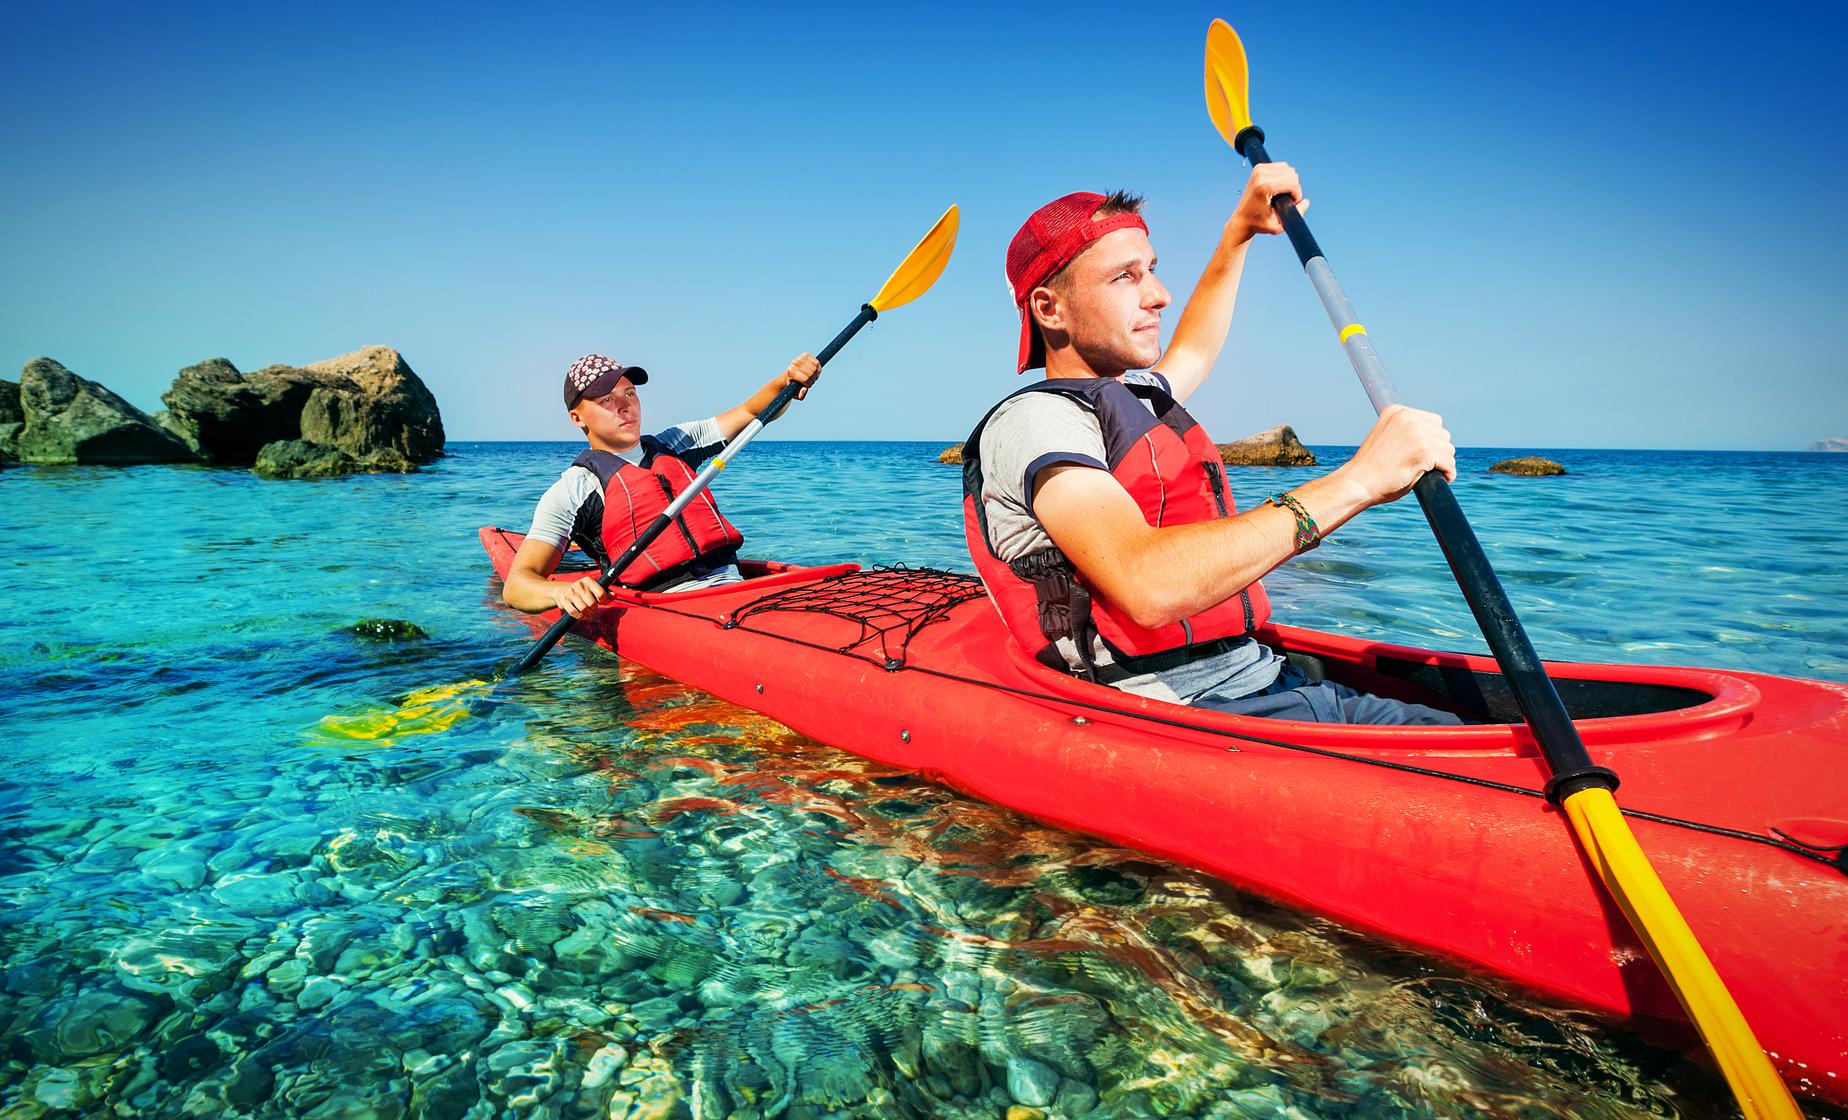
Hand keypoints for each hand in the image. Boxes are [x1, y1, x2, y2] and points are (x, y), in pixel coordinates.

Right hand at [551, 574, 608, 618]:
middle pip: (593, 604)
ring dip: (587, 613)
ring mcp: (571, 592)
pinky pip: (574, 612)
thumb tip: (614, 595)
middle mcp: (579, 584)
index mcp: (589, 581)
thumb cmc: (583, 591)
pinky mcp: (563, 599)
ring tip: (586, 611)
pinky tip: (581, 614)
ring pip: (584, 609)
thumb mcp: (594, 589)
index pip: (602, 594)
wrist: (562, 590)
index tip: (601, 602)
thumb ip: (606, 593)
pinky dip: (579, 616)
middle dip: (594, 608)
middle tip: (592, 607)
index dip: (603, 601)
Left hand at [784, 353, 820, 399]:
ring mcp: (800, 357)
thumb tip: (805, 390)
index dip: (809, 384)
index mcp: (791, 371)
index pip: (806, 379)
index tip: (807, 385)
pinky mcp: (806, 354)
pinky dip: (818, 368)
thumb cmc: (793, 385)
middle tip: (810, 381)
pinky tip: (814, 371)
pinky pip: (817, 362)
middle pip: (811, 373)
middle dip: (813, 379)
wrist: (790, 374)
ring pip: (815, 368)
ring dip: (816, 374)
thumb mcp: (795, 393)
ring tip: (812, 376)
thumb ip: (800, 395)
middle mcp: (795, 363)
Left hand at [1228, 162, 1308, 242]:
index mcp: (1264, 187)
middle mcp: (1260, 175)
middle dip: (1294, 188)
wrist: (1242, 220)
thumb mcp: (1278, 226)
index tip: (1291, 204)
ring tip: (1282, 195)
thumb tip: (1306, 202)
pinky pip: (1281, 167)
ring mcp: (1258, 169)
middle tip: (1286, 200)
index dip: (1297, 195)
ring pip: (1288, 169)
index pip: (1293, 183)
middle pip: (1292, 174)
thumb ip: (1296, 215)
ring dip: (1290, 182)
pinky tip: (1278, 188)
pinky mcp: (1259, 167)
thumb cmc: (1258, 224)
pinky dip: (1284, 176)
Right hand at [1341, 404, 1455, 504]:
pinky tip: (1441, 478)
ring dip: (1443, 463)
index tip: (1423, 453)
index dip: (1432, 440)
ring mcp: (1416, 434)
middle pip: (1443, 434)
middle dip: (1438, 451)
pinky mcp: (1424, 452)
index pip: (1433, 421)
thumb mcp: (1387, 438)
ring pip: (1448, 449)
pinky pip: (1448, 463)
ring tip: (1428, 473)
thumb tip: (1433, 437)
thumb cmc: (1371, 467)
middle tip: (1424, 465)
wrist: (1358, 483)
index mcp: (1397, 411)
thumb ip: (1406, 432)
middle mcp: (1407, 418)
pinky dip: (1448, 473)